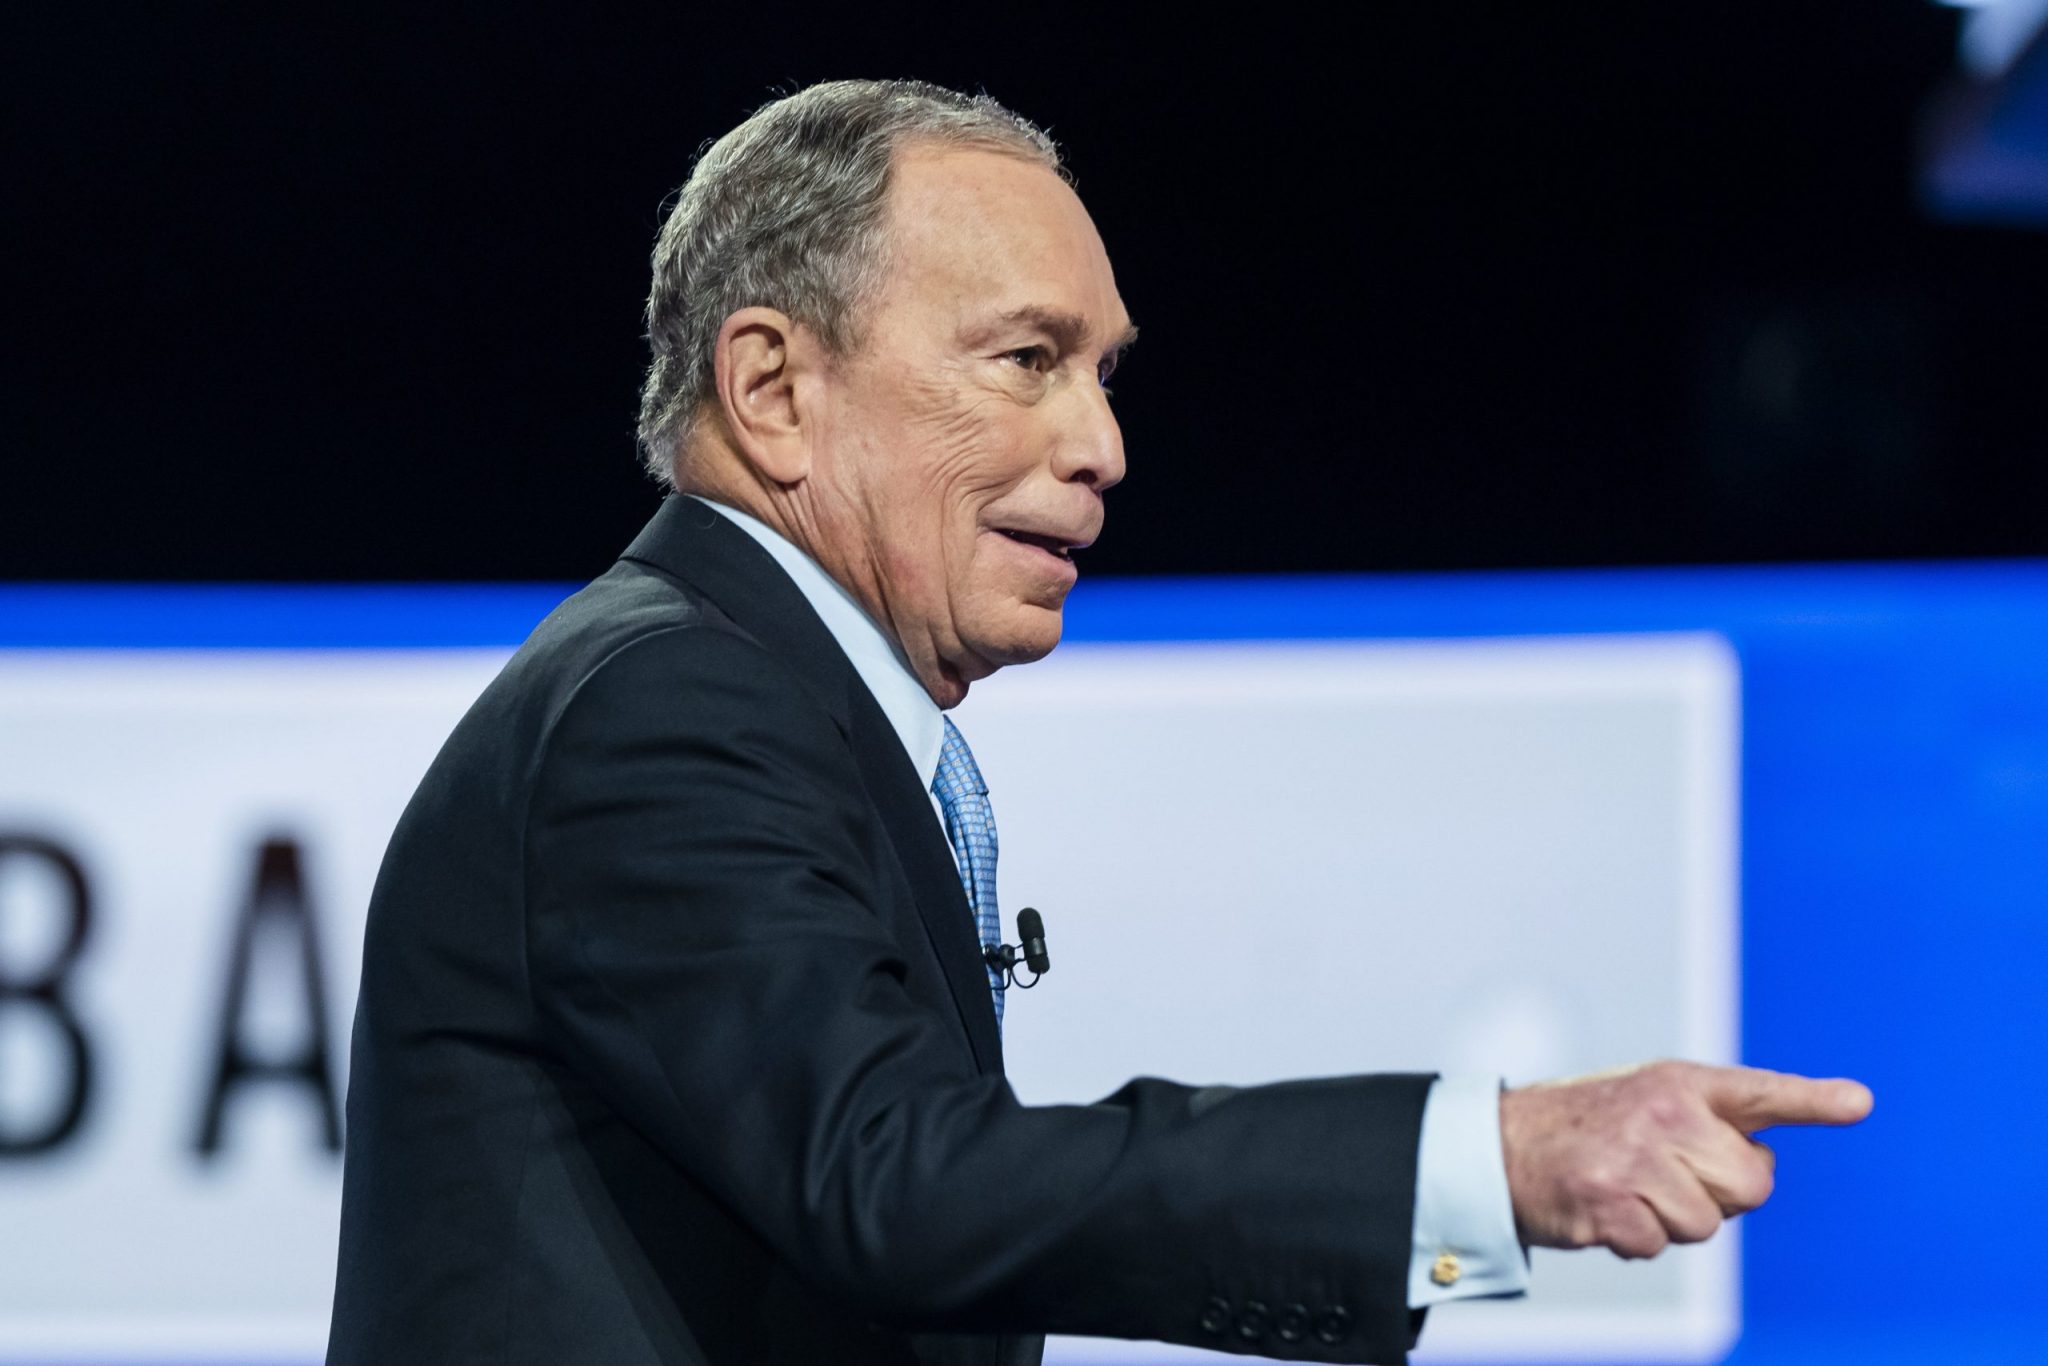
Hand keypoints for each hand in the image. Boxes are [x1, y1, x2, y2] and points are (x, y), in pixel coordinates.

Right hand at [1498, 1060, 1871, 1259]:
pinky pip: (1659, 1245)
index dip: (1812, 1100)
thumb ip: (1706, 1125)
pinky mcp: (1608, 1201)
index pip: (1759, 1092)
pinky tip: (1604, 1211)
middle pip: (1750, 1183)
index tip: (1858, 1103)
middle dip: (1718, 1195)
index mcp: (1677, 1083)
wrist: (1497, 1147)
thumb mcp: (1646, 1105)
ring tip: (1629, 1190)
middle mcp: (1662, 1113)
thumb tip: (1760, 1167)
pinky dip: (1635, 1240)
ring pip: (1707, 1223)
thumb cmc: (1582, 1130)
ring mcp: (1634, 1157)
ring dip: (1672, 1221)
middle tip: (1667, 1176)